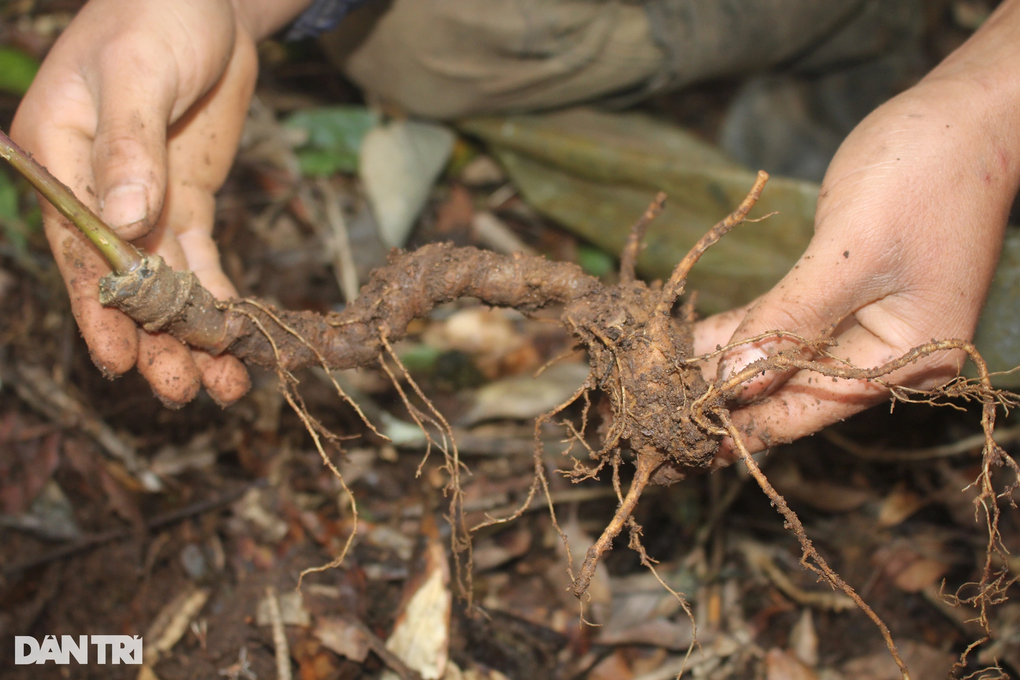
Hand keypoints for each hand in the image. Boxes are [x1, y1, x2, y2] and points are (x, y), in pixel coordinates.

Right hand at [10, 0, 268, 405]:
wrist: (204, 1)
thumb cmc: (155, 17)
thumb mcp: (137, 74)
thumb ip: (127, 147)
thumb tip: (122, 222)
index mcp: (56, 160)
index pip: (75, 248)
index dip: (99, 309)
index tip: (122, 360)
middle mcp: (95, 191)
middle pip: (122, 280)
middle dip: (154, 339)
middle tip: (184, 392)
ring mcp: (143, 202)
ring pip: (165, 283)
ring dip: (191, 334)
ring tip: (223, 385)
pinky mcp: (185, 203)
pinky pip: (199, 261)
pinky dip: (217, 299)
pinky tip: (236, 338)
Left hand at [694, 0, 1019, 461]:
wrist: (963, 115)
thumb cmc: (919, 176)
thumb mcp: (850, 251)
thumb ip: (792, 318)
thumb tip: (733, 380)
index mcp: (903, 361)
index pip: (805, 411)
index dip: (738, 425)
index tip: (675, 435)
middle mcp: (885, 356)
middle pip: (791, 393)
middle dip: (724, 398)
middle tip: (653, 408)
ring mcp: (864, 325)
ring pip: (781, 359)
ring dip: (724, 365)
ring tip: (658, 379)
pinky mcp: (844, 295)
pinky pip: (785, 325)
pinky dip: (743, 331)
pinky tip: (691, 337)